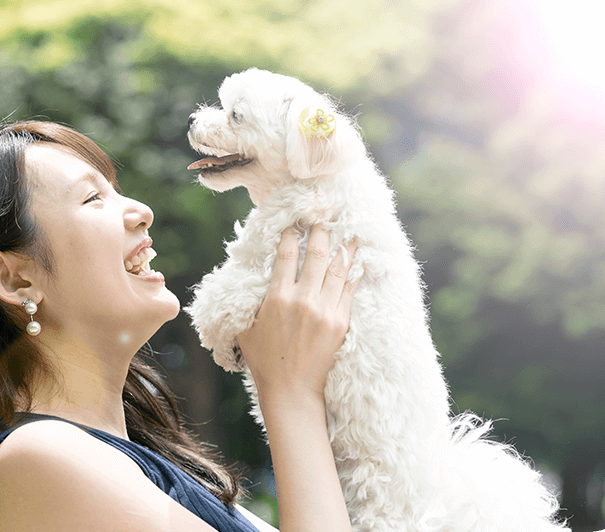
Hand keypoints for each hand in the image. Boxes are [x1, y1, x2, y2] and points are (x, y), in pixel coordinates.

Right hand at [236, 224, 358, 403]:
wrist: (291, 389)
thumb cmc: (264, 359)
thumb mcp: (246, 327)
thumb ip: (248, 299)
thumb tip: (246, 275)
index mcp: (277, 298)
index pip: (287, 254)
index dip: (291, 234)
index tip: (294, 222)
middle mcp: (303, 300)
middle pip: (316, 254)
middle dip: (320, 231)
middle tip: (324, 215)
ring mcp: (325, 310)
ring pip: (338, 268)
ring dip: (344, 245)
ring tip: (349, 228)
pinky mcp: (341, 321)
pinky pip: (350, 289)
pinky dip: (355, 271)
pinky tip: (359, 258)